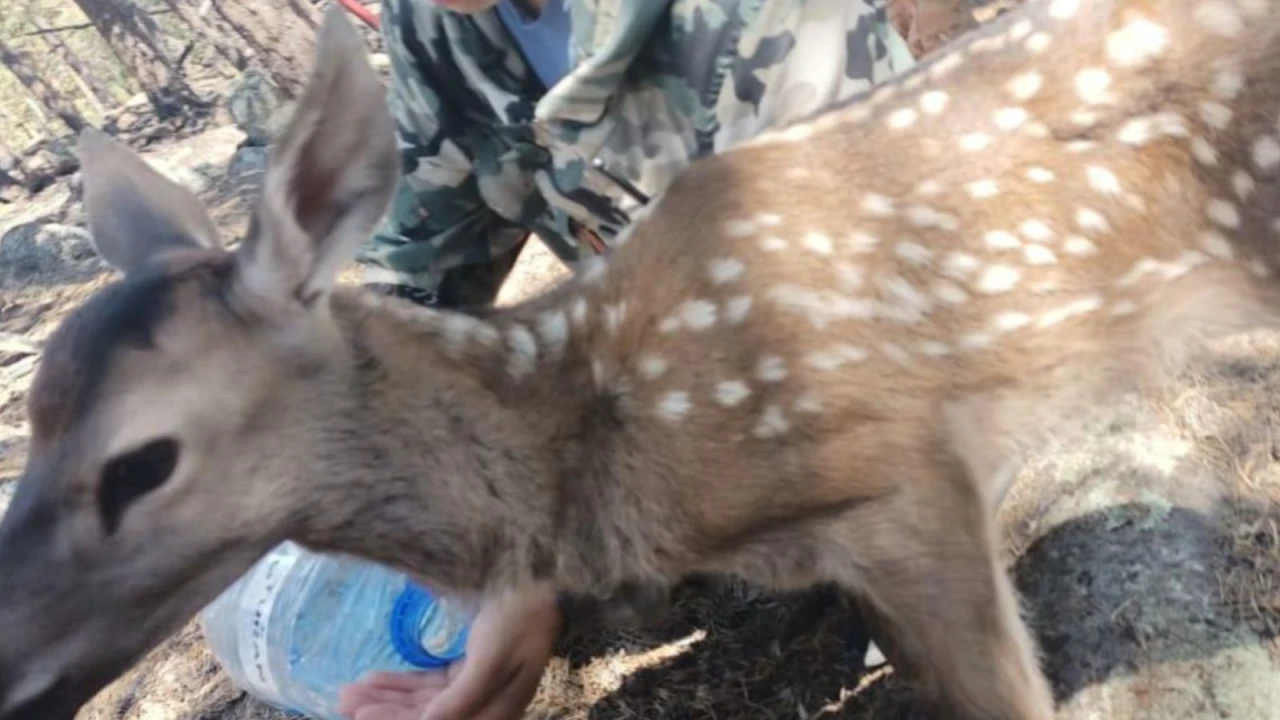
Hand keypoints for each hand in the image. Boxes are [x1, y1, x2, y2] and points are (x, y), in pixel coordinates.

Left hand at [337, 585, 562, 719]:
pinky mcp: (472, 667)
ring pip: (424, 699)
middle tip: (344, 698)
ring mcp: (478, 684)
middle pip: (427, 715)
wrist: (546, 580)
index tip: (361, 714)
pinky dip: (404, 680)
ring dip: (388, 694)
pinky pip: (432, 682)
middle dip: (385, 708)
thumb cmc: (520, 618)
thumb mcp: (492, 660)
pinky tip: (376, 676)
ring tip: (351, 689)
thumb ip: (461, 699)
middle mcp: (485, 703)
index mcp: (496, 710)